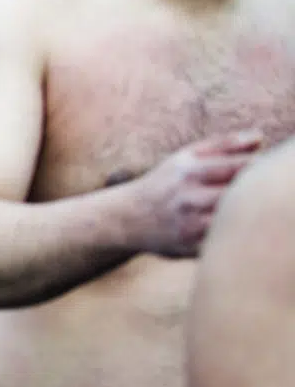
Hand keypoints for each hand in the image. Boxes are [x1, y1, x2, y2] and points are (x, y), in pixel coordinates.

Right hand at [132, 130, 263, 257]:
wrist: (126, 218)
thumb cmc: (164, 183)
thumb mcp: (186, 157)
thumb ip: (223, 146)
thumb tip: (259, 138)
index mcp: (191, 172)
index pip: (243, 167)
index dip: (261, 168)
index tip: (261, 170)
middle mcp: (190, 199)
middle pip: (243, 195)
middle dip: (255, 191)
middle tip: (252, 191)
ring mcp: (191, 226)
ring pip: (236, 220)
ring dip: (244, 213)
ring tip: (241, 208)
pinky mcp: (192, 248)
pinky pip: (224, 241)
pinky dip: (232, 234)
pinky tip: (228, 227)